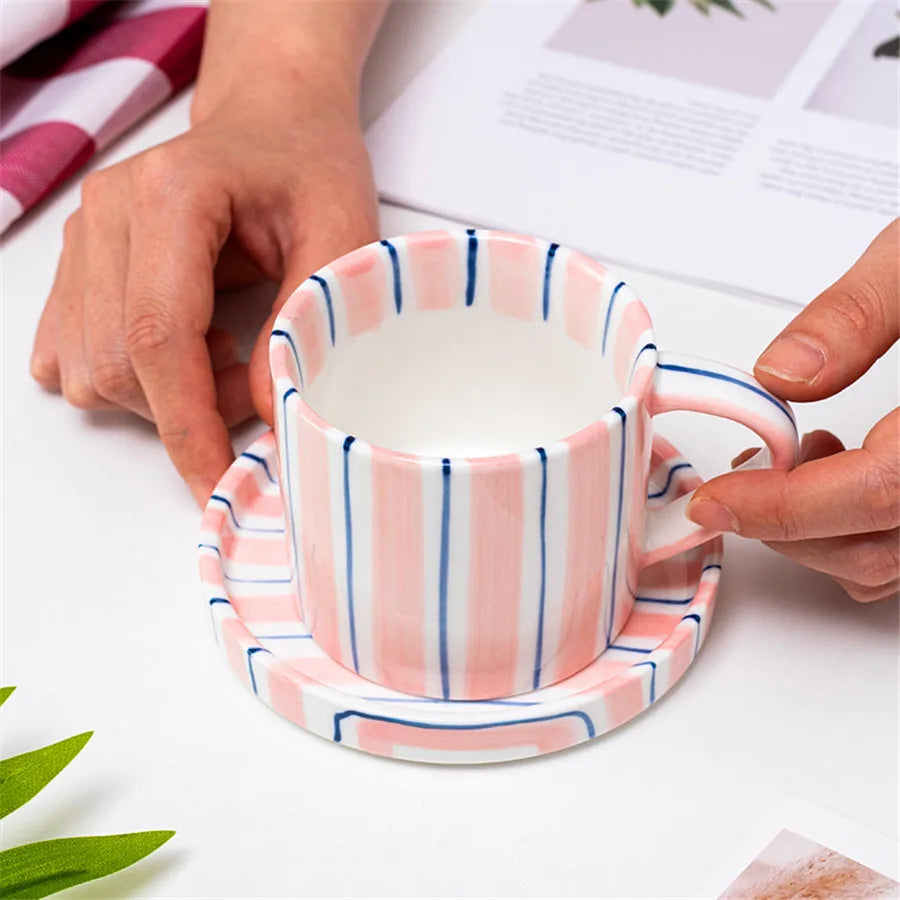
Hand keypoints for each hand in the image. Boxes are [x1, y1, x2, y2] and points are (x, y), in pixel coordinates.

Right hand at [30, 77, 377, 505]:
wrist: (271, 121)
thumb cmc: (309, 168)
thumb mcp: (343, 235)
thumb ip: (307, 323)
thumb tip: (267, 414)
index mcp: (172, 196)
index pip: (159, 338)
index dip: (188, 427)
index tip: (219, 484)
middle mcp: (108, 213)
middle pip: (118, 364)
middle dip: (190, 408)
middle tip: (255, 381)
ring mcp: (83, 236)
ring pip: (91, 370)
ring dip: (163, 395)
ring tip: (227, 354)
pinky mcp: (79, 263)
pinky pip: (74, 354)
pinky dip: (132, 380)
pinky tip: (185, 348)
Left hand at [688, 220, 898, 601]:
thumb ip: (854, 315)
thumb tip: (781, 375)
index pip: (877, 492)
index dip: (783, 506)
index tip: (716, 498)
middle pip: (878, 547)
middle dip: (786, 525)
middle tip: (739, 476)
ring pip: (889, 564)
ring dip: (817, 534)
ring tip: (794, 458)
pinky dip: (856, 534)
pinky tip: (839, 470)